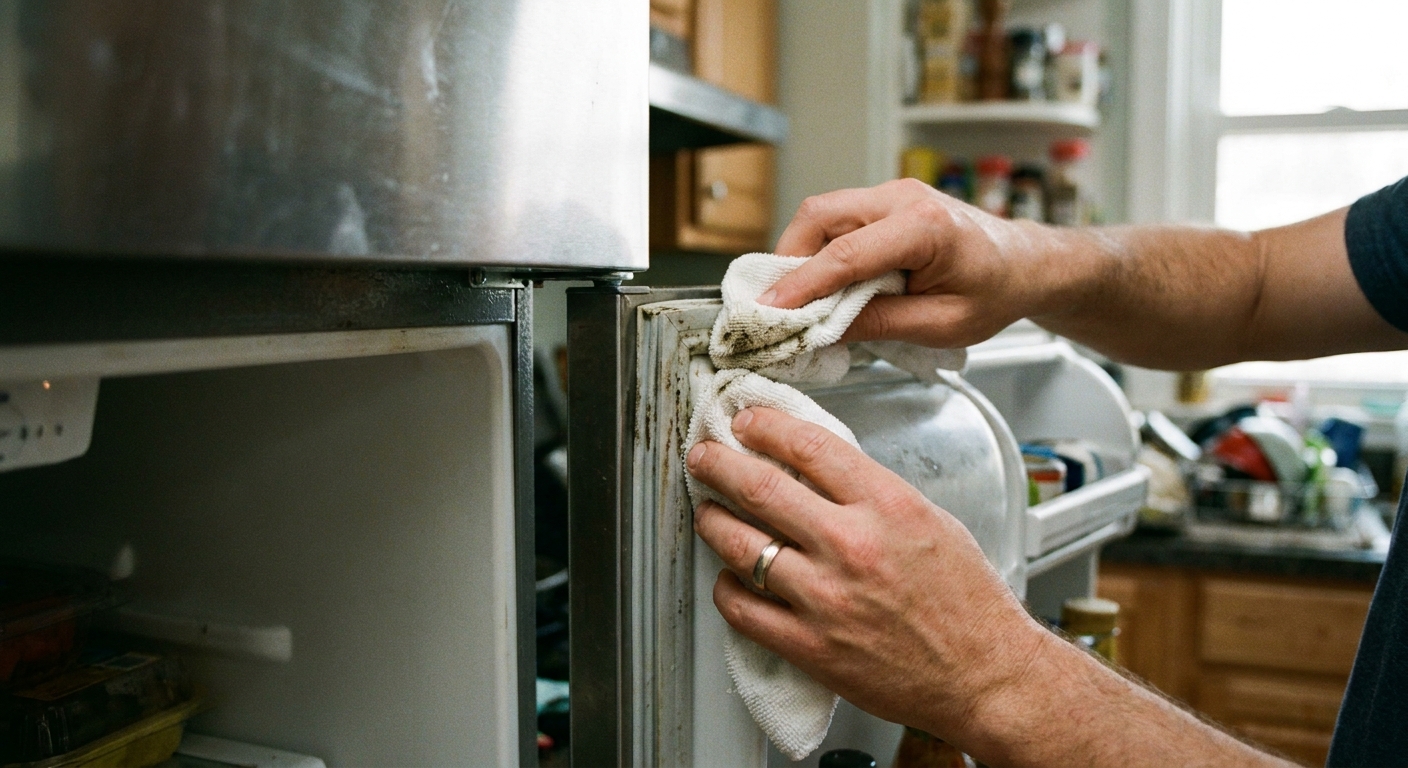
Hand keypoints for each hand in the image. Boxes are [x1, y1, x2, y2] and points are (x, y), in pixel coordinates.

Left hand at [684, 405, 1046, 745]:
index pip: (808, 445)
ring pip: (739, 544)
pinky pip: (742, 608)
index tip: (746, 422)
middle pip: (760, 487)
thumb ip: (871, 492)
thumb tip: (813, 467)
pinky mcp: (810, 646)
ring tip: (707, 512)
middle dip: (719, 463)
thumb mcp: (930, 519)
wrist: (985, 673)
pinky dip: (725, 586)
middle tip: (703, 456)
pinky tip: (729, 577)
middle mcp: (852, 546)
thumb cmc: (967, 600)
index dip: (765, 426)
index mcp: (887, 505)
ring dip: (712, 521)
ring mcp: (826, 598)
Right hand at [765, 178, 1070, 348]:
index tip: (769, 310)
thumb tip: (821, 329)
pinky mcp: (884, 202)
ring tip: (799, 299)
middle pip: (820, 216)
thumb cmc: (995, 292)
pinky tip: (823, 284)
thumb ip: (880, 324)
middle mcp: (903, 198)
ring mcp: (891, 194)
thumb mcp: (942, 325)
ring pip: (822, 214)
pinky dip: (819, 250)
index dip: (802, 285)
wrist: (1024, 264)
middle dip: (788, 260)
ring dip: (800, 254)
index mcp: (926, 227)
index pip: (846, 255)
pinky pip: (837, 219)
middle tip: (776, 305)